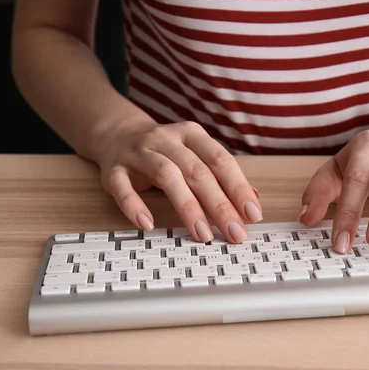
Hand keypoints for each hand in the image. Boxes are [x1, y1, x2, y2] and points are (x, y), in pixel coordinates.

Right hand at [95, 120, 261, 242]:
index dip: (238, 187)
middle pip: (197, 171)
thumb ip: (221, 175)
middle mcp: (167, 139)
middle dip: (219, 205)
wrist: (117, 134)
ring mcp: (139, 153)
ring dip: (187, 207)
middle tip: (235, 232)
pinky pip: (122, 187)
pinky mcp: (114, 168)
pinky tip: (148, 224)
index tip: (252, 214)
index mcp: (192, 135)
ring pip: (166, 176)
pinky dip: (135, 206)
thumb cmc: (166, 152)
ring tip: (203, 235)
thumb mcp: (195, 155)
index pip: (220, 160)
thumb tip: (254, 198)